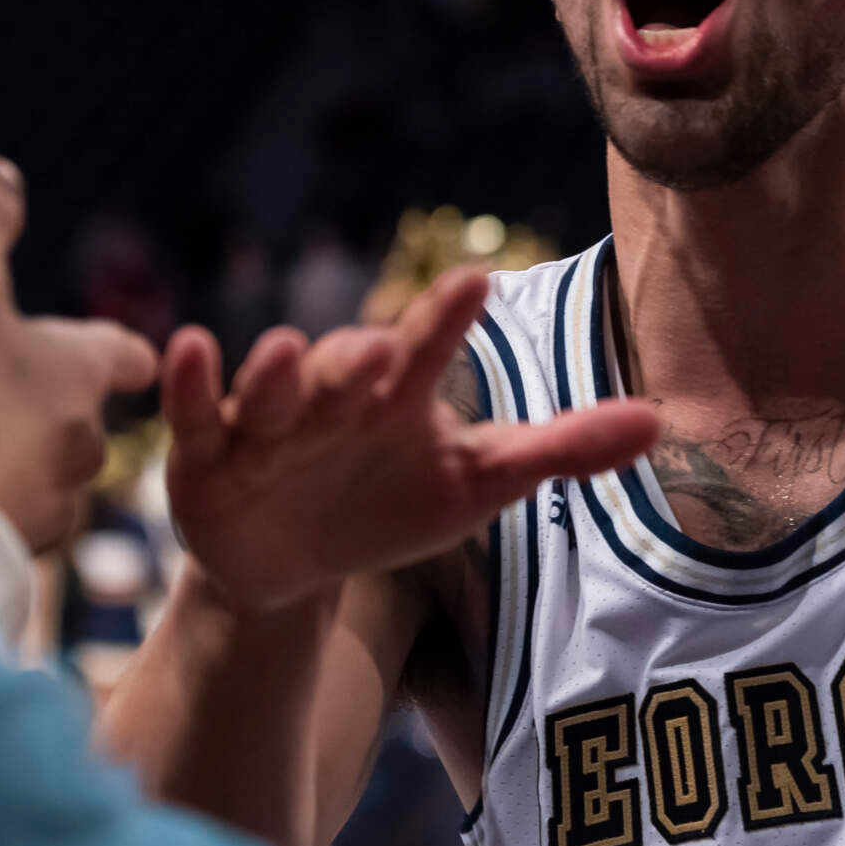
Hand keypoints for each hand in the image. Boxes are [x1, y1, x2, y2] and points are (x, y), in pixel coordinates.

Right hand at [0, 155, 160, 551]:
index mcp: (81, 374)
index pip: (123, 354)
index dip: (117, 350)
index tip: (126, 353)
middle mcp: (83, 442)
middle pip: (81, 419)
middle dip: (46, 406)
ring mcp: (51, 502)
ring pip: (41, 473)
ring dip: (8, 458)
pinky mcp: (12, 550)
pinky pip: (0, 520)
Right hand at [161, 265, 658, 612]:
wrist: (293, 565)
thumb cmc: (391, 504)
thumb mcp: (478, 482)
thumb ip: (561, 449)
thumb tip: (657, 421)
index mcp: (397, 393)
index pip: (428, 348)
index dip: (447, 319)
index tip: (476, 280)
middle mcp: (331, 393)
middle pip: (345, 366)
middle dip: (358, 358)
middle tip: (380, 351)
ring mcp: (264, 421)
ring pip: (268, 387)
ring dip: (275, 371)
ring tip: (288, 351)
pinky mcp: (203, 454)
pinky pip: (192, 414)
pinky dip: (187, 385)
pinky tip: (188, 350)